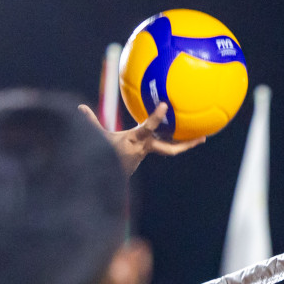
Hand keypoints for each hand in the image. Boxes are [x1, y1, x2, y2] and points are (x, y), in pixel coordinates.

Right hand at [80, 102, 205, 176]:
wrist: (106, 176)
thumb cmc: (102, 155)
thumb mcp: (96, 138)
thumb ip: (91, 122)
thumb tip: (79, 108)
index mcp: (134, 141)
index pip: (147, 128)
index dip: (156, 118)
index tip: (165, 106)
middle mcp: (144, 148)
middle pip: (170, 148)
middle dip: (187, 144)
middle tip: (203, 137)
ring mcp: (147, 153)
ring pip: (169, 148)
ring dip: (185, 143)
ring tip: (201, 135)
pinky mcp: (146, 154)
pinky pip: (161, 145)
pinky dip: (170, 139)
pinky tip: (178, 131)